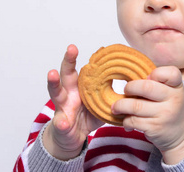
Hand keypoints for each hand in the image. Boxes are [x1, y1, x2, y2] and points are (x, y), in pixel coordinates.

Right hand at [43, 44, 103, 159]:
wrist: (71, 138)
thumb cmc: (86, 118)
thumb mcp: (100, 104)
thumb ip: (111, 94)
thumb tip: (131, 83)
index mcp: (79, 87)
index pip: (81, 69)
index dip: (86, 58)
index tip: (89, 45)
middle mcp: (69, 93)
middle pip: (66, 74)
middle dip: (68, 60)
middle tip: (72, 48)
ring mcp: (62, 107)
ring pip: (56, 93)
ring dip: (54, 83)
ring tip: (52, 74)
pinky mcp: (61, 124)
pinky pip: (61, 123)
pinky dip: (62, 122)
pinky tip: (63, 122)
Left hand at [112, 66, 183, 163]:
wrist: (182, 136)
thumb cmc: (171, 108)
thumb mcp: (172, 93)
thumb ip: (157, 83)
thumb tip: (130, 77)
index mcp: (177, 87)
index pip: (171, 73)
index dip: (157, 73)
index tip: (148, 77)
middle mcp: (173, 100)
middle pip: (146, 87)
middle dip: (130, 88)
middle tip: (126, 91)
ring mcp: (164, 115)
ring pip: (135, 106)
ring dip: (120, 106)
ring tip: (116, 107)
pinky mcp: (154, 128)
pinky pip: (132, 120)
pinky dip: (125, 120)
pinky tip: (127, 121)